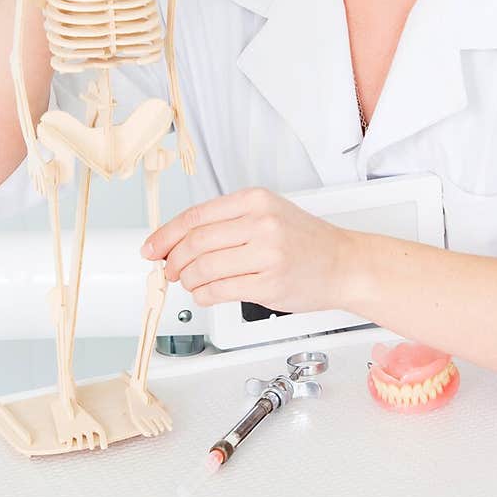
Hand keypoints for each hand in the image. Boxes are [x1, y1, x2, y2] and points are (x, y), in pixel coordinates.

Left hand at [141, 187, 354, 312]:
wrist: (345, 264)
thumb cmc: (306, 241)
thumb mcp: (269, 214)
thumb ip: (228, 223)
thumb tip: (178, 240)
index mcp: (255, 200)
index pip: (196, 216)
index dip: (166, 234)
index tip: (152, 247)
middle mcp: (261, 223)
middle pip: (195, 242)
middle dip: (173, 260)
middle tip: (169, 270)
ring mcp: (266, 254)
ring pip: (204, 268)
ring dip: (187, 280)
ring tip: (189, 283)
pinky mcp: (269, 283)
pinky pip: (220, 291)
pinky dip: (203, 296)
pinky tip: (204, 294)